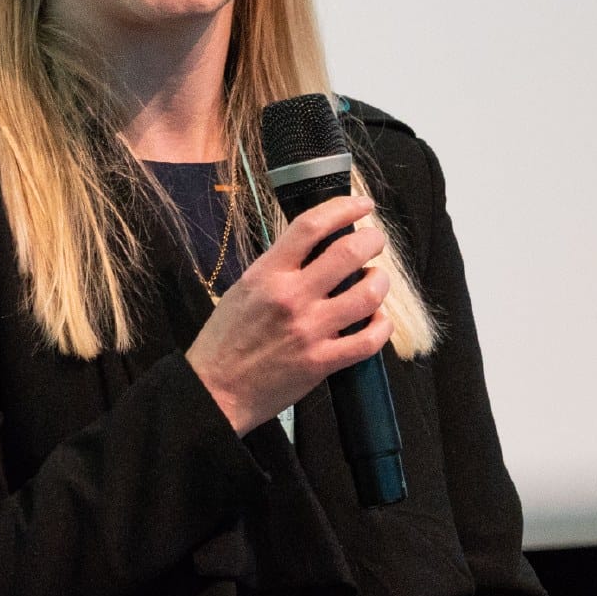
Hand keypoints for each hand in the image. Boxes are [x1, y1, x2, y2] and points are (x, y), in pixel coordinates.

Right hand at [186, 196, 392, 434]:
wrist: (215, 390)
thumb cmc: (224, 340)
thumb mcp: (242, 290)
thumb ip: (277, 269)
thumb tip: (313, 250)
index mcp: (267, 274)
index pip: (311, 226)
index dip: (344, 207)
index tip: (362, 205)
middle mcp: (290, 297)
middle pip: (348, 253)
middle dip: (372, 241)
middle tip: (375, 241)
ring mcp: (309, 330)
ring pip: (367, 295)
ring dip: (380, 282)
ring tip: (377, 280)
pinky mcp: (322, 362)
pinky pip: (369, 340)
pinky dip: (381, 326)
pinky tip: (377, 320)